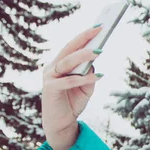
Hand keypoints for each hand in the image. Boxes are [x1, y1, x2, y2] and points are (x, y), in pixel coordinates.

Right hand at [41, 25, 102, 149]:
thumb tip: (94, 61)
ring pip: (67, 62)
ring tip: (99, 51)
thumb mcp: (85, 87)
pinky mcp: (50, 89)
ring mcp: (49, 77)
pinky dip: (83, 78)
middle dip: (84, 38)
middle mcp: (52, 67)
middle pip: (69, 49)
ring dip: (84, 56)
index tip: (99, 26)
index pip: (72, 46)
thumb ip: (88, 74)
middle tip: (99, 29)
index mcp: (60, 64)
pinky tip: (98, 76)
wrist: (61, 123)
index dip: (84, 36)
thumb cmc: (73, 102)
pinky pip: (69, 81)